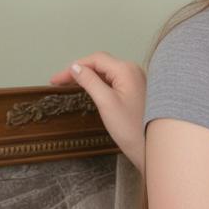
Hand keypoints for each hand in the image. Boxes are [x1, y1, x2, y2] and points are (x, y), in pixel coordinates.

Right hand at [49, 53, 146, 174]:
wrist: (152, 148)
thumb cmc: (131, 128)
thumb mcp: (106, 103)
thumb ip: (90, 81)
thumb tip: (76, 67)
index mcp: (126, 70)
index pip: (95, 60)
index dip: (73, 67)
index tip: (55, 80)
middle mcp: (133, 70)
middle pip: (100, 64)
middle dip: (79, 71)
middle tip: (58, 83)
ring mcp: (136, 80)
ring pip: (107, 72)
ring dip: (88, 76)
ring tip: (69, 85)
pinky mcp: (136, 91)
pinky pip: (113, 81)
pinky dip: (98, 83)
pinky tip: (89, 90)